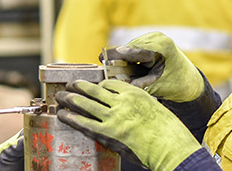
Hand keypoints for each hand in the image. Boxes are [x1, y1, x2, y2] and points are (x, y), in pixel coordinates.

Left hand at [56, 79, 201, 170]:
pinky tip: (63, 115)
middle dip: (78, 87)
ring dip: (69, 100)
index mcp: (134, 93)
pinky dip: (71, 118)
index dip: (96, 85)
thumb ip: (136, 105)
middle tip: (69, 85)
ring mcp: (114, 118)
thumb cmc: (167, 131)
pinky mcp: (108, 134)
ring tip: (60, 98)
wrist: (171, 147)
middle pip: (93, 90)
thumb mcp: (153, 108)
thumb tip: (122, 106)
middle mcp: (121, 102)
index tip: (90, 85)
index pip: (108, 84)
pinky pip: (84, 123)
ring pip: (85, 104)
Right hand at [102, 31, 203, 101]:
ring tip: (119, 70)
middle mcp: (159, 38)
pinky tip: (130, 65)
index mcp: (162, 48)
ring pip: (131, 46)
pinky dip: (130, 55)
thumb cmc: (174, 85)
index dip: (117, 55)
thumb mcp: (156, 87)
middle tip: (105, 68)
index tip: (102, 59)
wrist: (188, 80)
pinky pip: (135, 46)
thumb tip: (117, 85)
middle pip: (131, 47)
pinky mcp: (153, 38)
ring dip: (124, 57)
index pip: (135, 51)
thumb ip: (137, 84)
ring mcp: (156, 36)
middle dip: (119, 58)